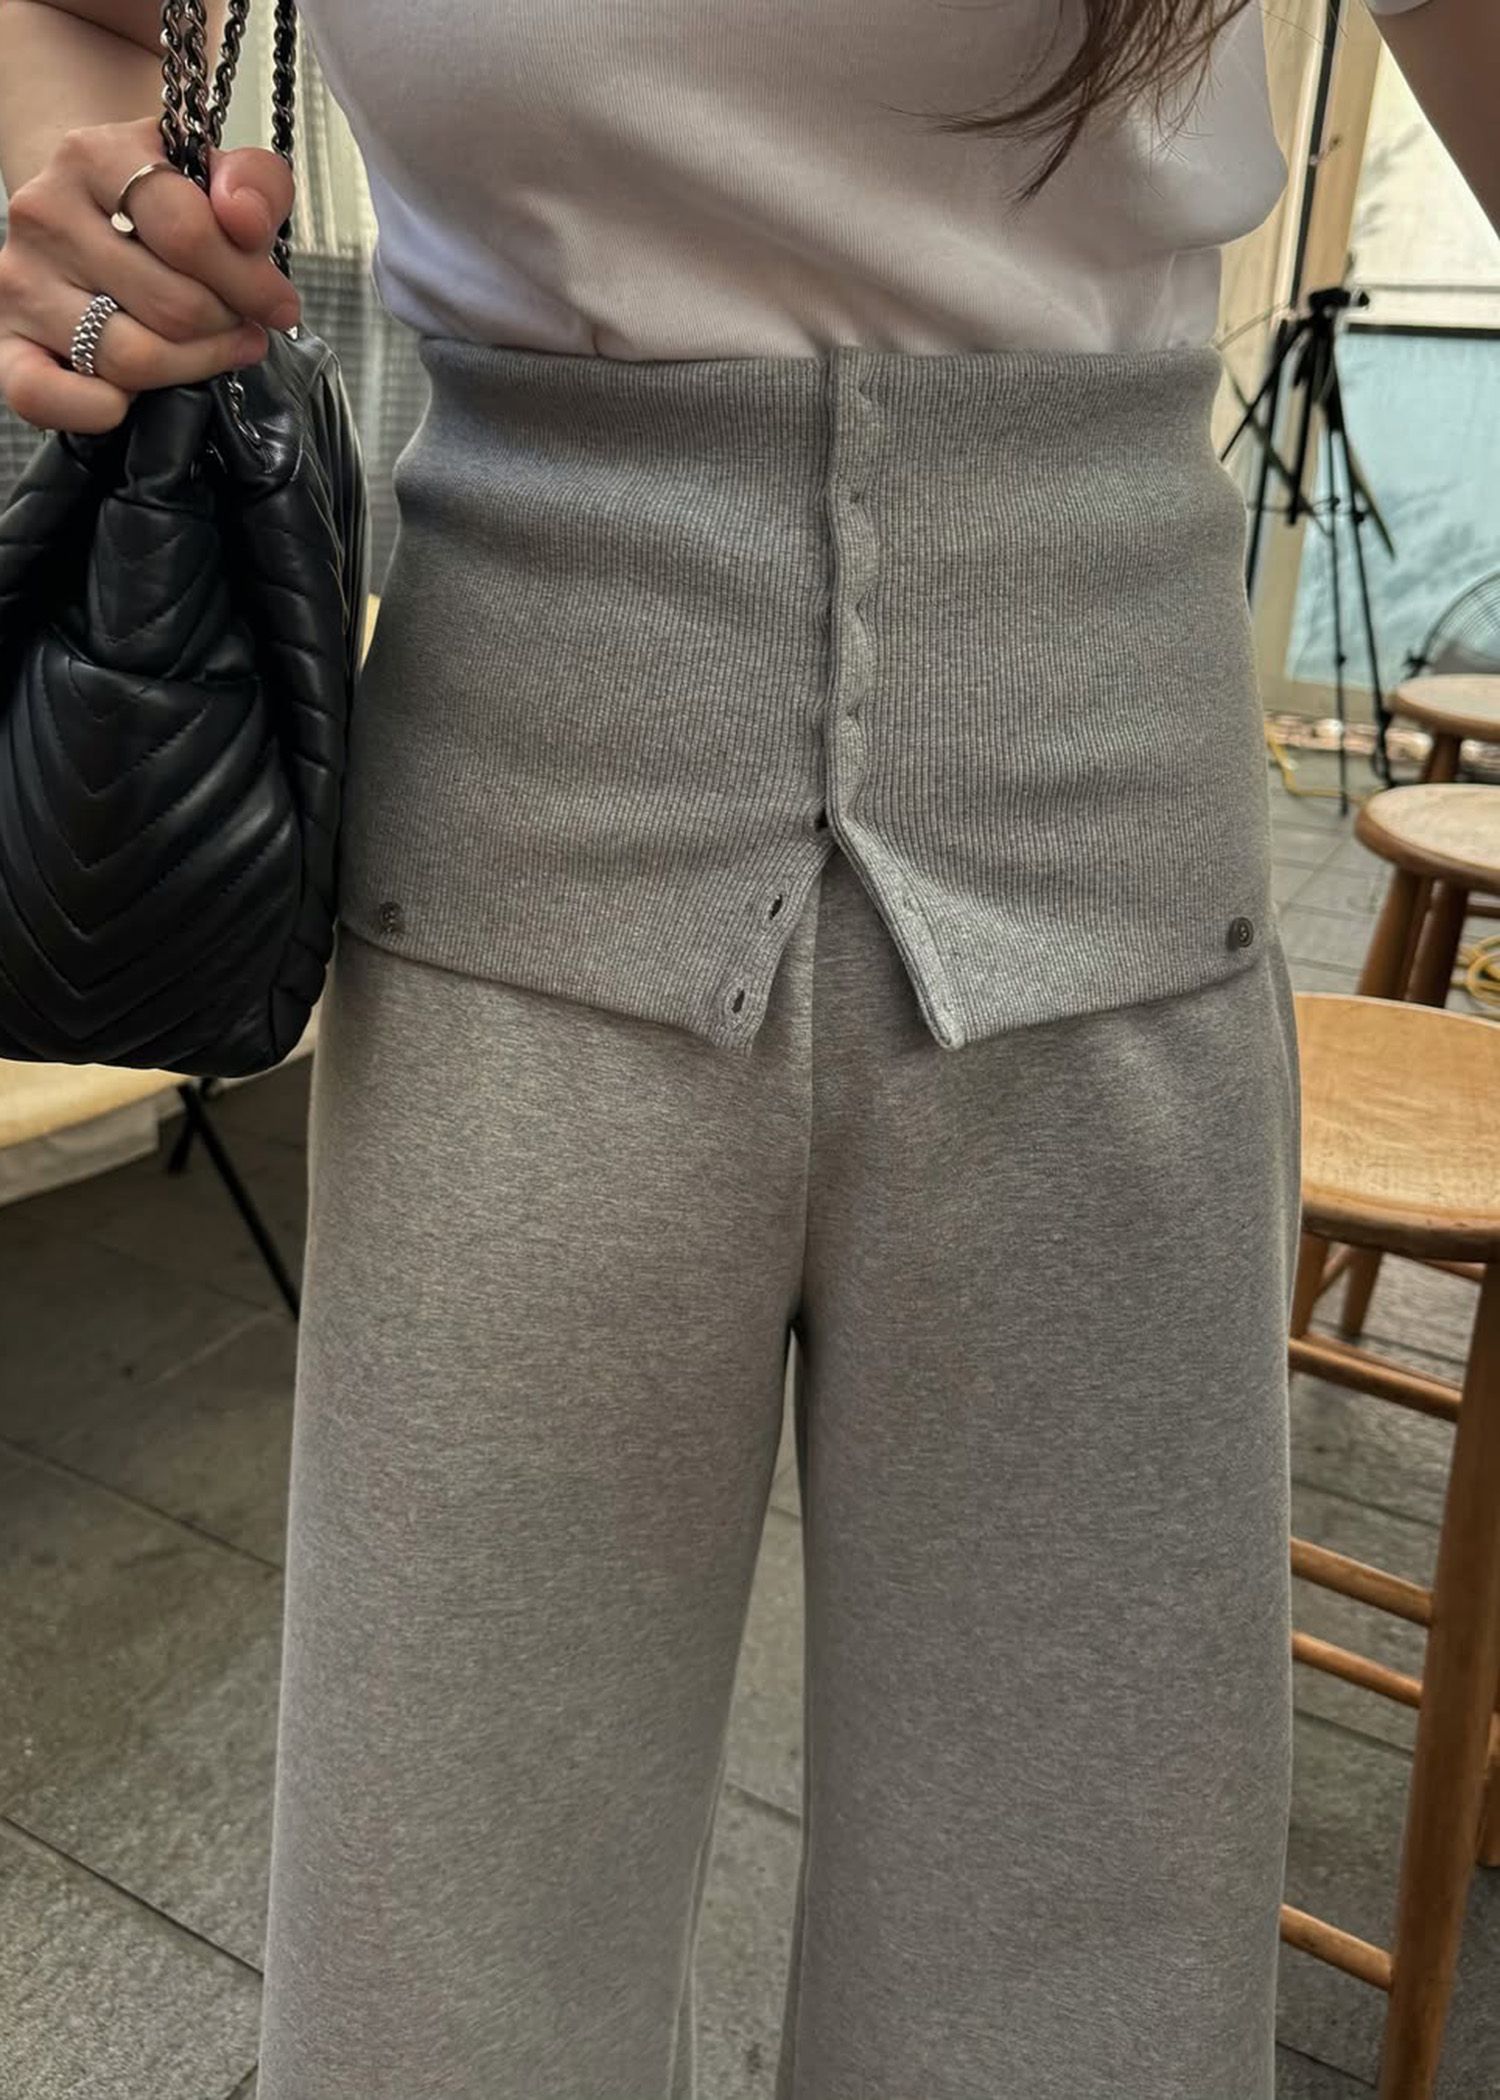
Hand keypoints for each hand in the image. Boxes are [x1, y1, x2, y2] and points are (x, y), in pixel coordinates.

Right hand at [0, 111, 298, 433]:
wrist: (86, 208)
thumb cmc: (163, 203)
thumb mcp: (216, 175)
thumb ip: (255, 184)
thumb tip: (246, 221)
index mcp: (94, 157)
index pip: (189, 233)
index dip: (252, 283)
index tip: (280, 306)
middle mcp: (44, 214)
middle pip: (169, 307)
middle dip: (225, 327)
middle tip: (240, 326)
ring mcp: (20, 281)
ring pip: (129, 358)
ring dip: (189, 368)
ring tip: (208, 351)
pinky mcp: (6, 341)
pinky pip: (41, 396)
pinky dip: (97, 409)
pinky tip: (130, 399)